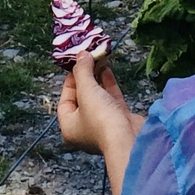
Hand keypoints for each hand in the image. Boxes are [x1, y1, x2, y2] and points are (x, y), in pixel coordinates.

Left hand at [58, 56, 143, 194]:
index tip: (76, 64)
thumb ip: (82, 71)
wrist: (129, 140)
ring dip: (97, 79)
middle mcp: (84, 127)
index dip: (69, 81)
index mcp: (69, 126)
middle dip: (85, 78)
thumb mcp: (86, 91)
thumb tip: (81, 54)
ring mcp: (103, 125)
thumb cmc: (101, 120)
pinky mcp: (119, 121)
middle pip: (81, 98)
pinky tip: (108, 69)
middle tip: (88, 58)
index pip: (65, 100)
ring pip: (97, 97)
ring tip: (98, 59)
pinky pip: (111, 100)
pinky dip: (109, 85)